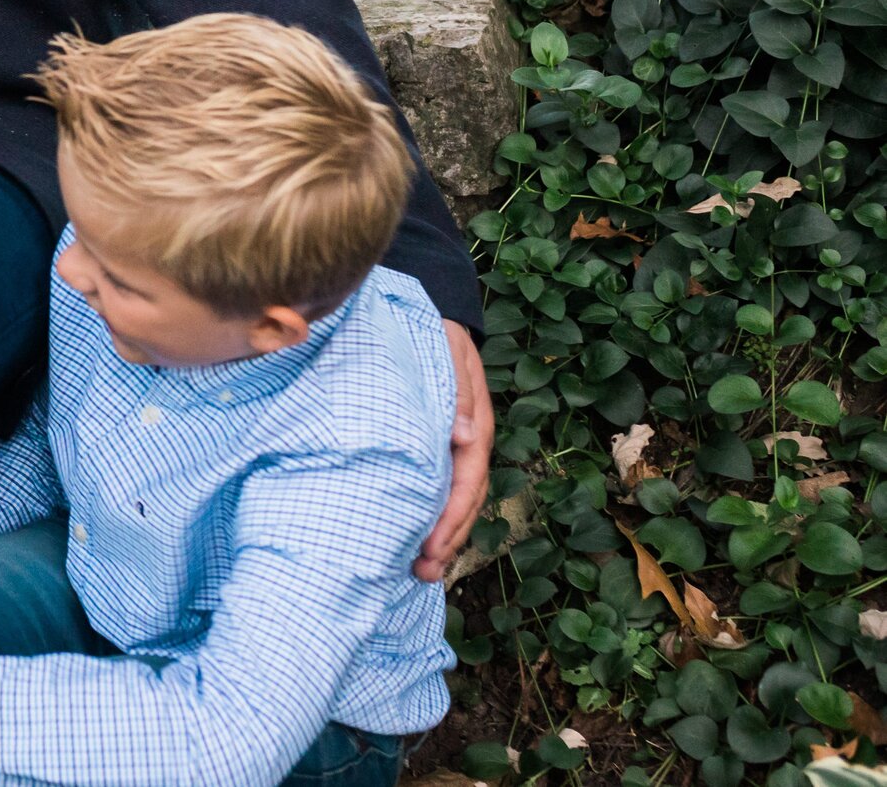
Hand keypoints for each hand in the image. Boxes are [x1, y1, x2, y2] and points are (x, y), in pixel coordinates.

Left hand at [419, 319, 495, 580]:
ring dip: (442, 536)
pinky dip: (433, 515)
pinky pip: (440, 487)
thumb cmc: (437, 333)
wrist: (434, 319)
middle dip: (448, 539)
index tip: (432, 545)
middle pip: (465, 499)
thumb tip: (462, 434)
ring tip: (422, 572)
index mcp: (473, 424)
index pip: (468, 478)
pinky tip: (418, 539)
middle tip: (424, 573)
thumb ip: (457, 389)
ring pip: (454, 500)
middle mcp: (468, 441)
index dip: (452, 515)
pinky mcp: (438, 446)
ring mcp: (455, 446)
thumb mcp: (450, 352)